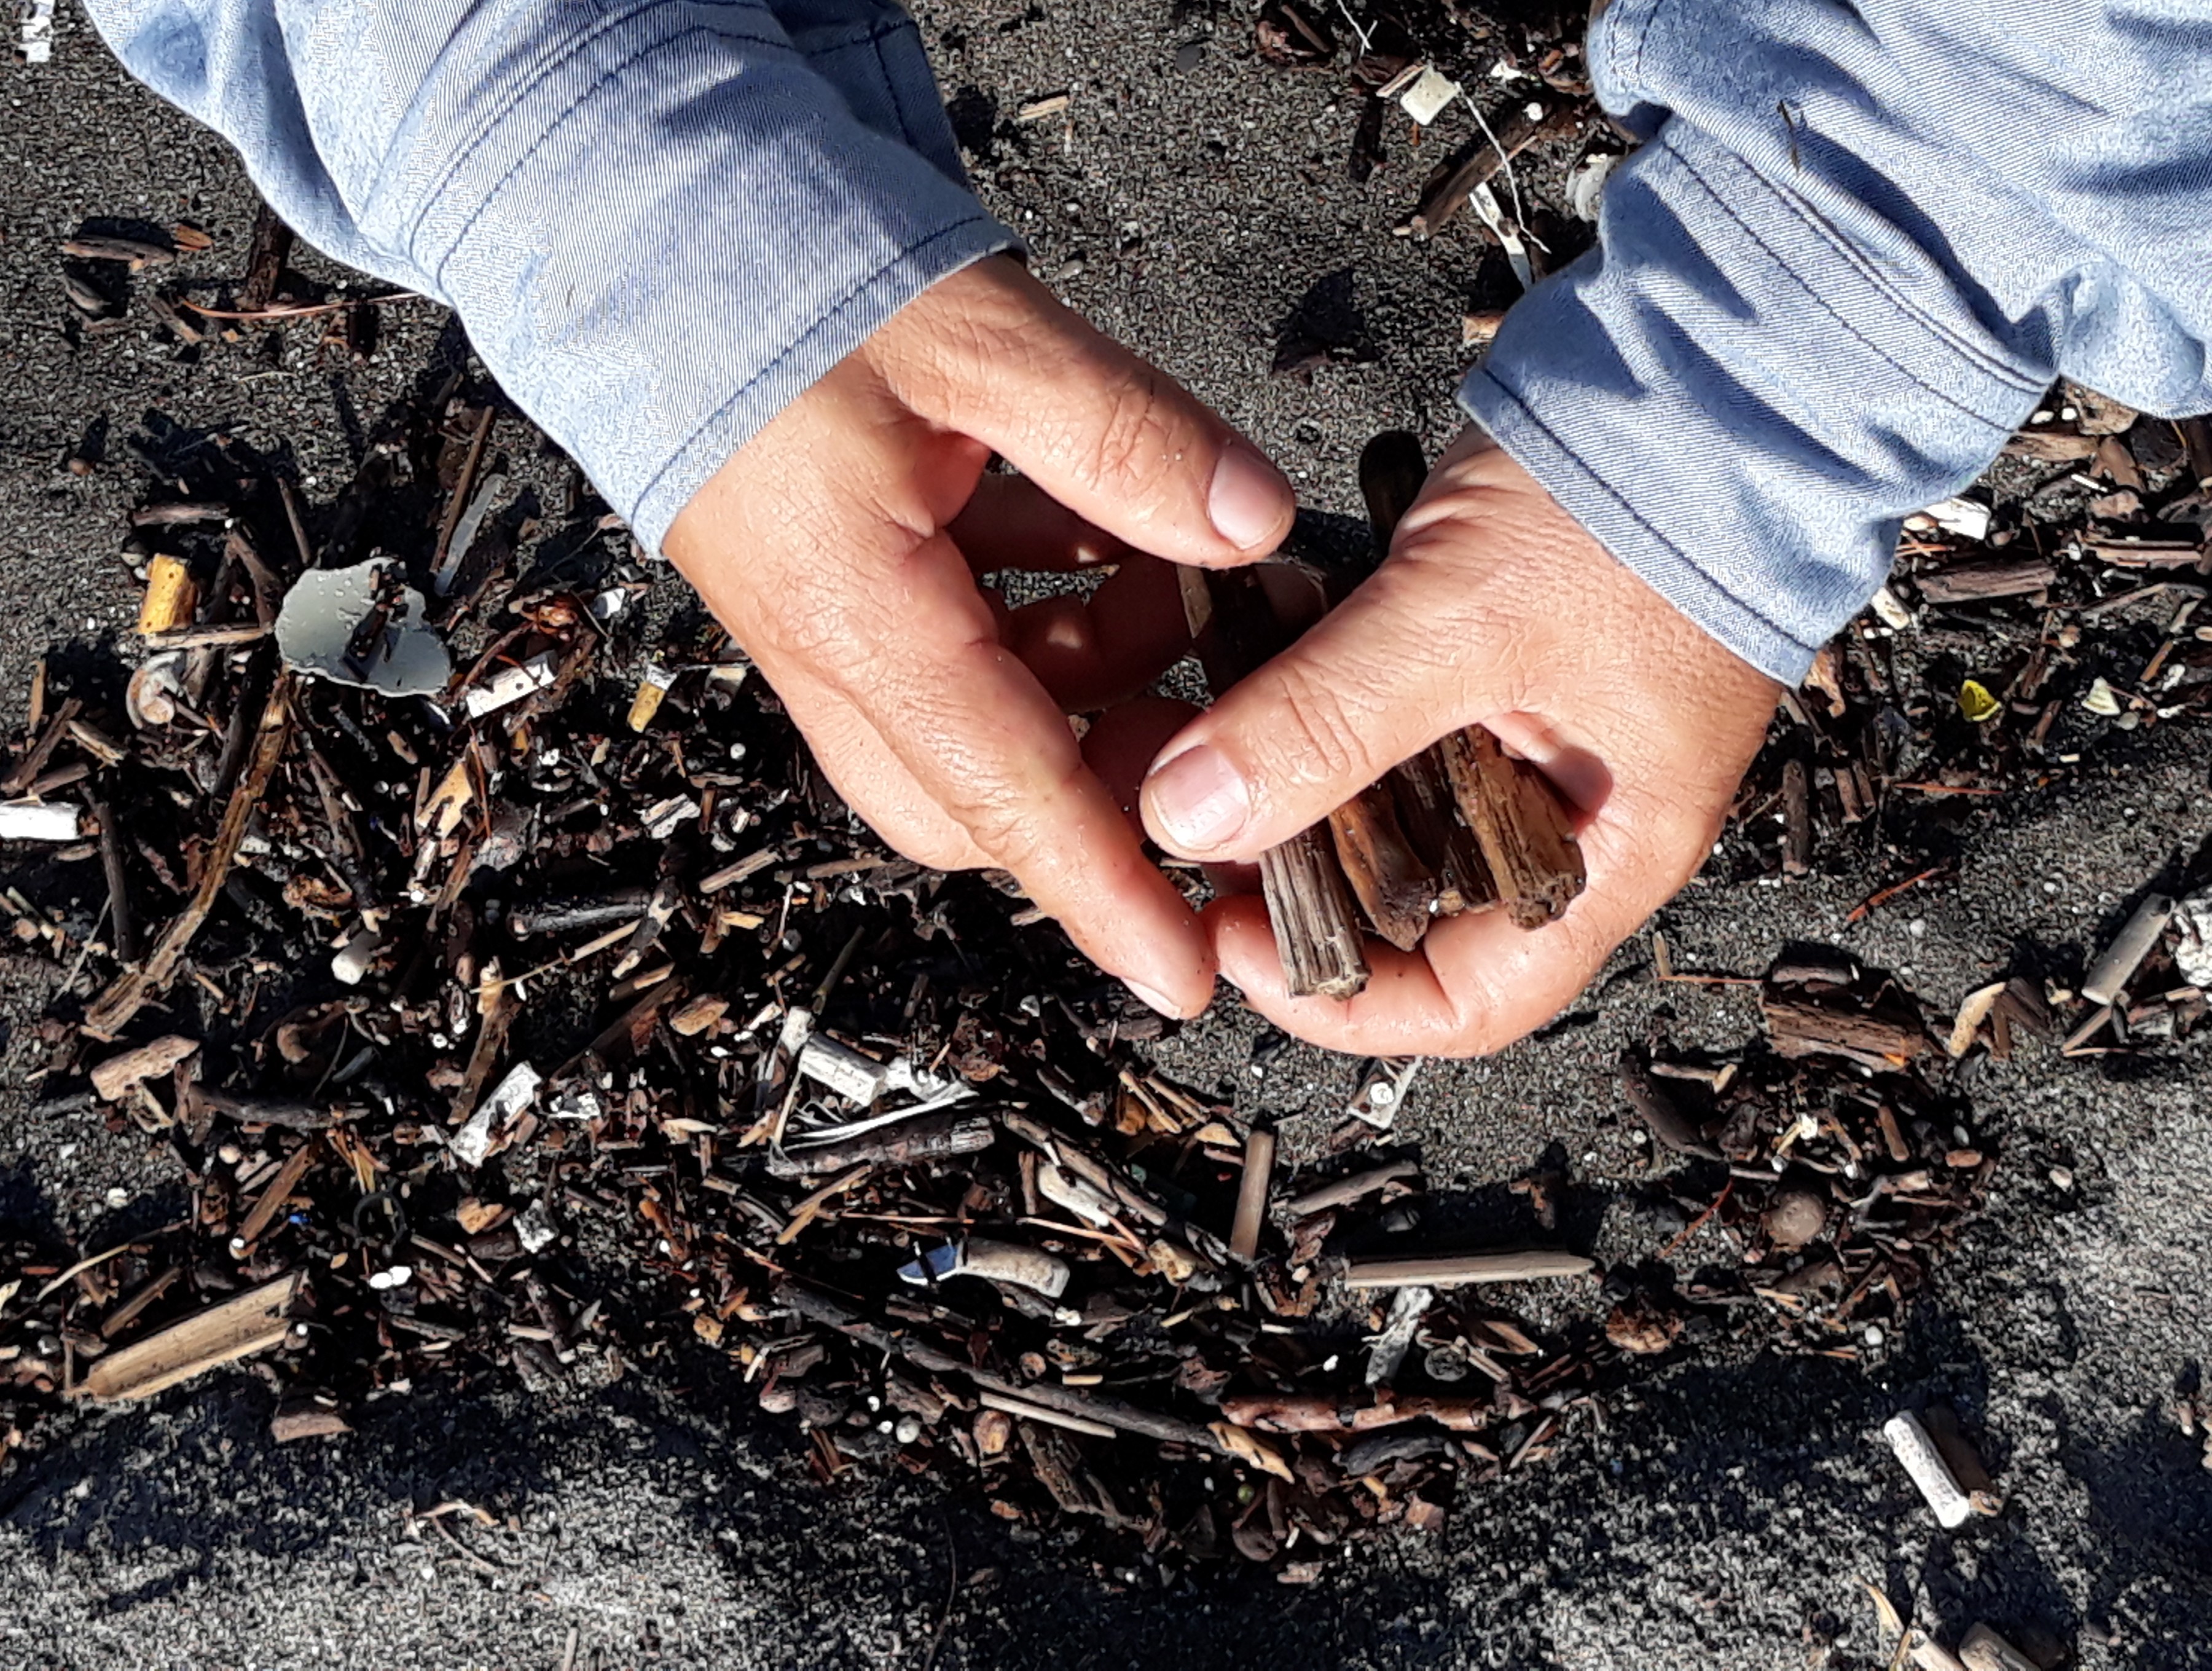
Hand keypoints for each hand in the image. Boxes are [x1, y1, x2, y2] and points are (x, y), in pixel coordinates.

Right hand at [664, 255, 1293, 1017]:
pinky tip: (1099, 535)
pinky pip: (955, 646)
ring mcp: (826, 621)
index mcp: (857, 614)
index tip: (1182, 971)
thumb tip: (1251, 529)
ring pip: (974, 722)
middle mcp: (831, 647)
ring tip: (1170, 579)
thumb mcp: (978, 336)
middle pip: (982, 795)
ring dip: (1087, 679)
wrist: (625, 224)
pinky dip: (1043, 614)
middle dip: (1108, 778)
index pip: (1004, 794)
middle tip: (1213, 704)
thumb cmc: (767, 269)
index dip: (1103, 890)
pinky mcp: (834, 581)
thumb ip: (1126, 439)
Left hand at [1137, 427, 1781, 1054]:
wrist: (1712, 358)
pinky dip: (1317, 704)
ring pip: (1383, 809)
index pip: (1468, 1000)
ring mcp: (1526, 734)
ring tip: (1209, 743)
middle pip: (1407, 911)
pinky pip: (1384, 719)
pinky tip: (1258, 663)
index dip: (1341, 999)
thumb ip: (1324, 722)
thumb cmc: (1649, 495)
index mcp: (1604, 851)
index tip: (1236, 945)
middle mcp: (1566, 813)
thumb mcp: (1464, 622)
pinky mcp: (1486, 660)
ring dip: (1295, 785)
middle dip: (1297, 882)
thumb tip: (1192, 816)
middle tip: (1199, 830)